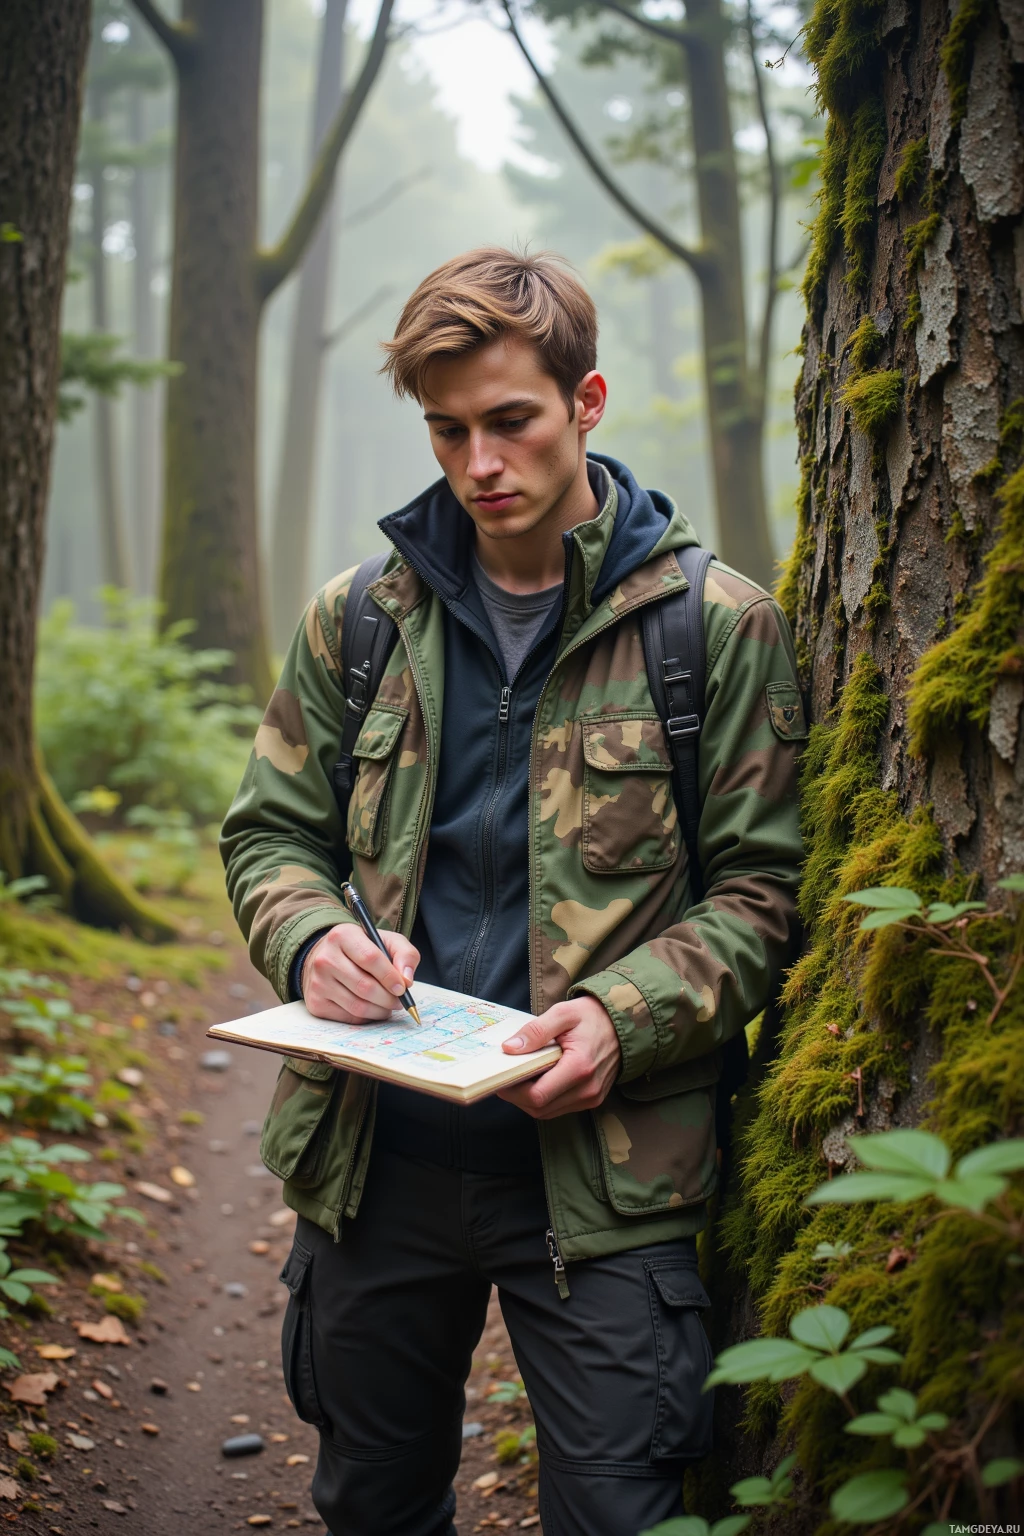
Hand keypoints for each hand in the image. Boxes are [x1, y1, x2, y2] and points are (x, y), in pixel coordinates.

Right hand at [301, 923, 419, 1023]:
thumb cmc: (361, 949)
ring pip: (357, 1006)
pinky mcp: (315, 1003)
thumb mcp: (385, 940)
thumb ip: (404, 954)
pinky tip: (372, 1008)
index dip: (390, 976)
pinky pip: (348, 1018)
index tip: (403, 987)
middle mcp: (325, 958)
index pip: (370, 958)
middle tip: (400, 1001)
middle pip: (364, 986)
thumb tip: (407, 980)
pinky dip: (367, 1017)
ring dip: (380, 1010)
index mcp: (343, 936)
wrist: (325, 958)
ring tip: (388, 1005)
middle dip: (388, 998)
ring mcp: (318, 982)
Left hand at [497, 996, 621, 1119]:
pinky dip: (544, 1100)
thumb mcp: (563, 1013)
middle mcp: (588, 1089)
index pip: (537, 1095)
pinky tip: (538, 1080)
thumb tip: (509, 1048)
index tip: (501, 1076)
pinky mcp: (593, 1099)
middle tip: (506, 1076)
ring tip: (521, 1077)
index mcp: (580, 1067)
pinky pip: (560, 1108)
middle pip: (539, 1108)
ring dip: (529, 1100)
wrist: (623, 1023)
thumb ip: (536, 1031)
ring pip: (548, 1112)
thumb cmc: (592, 1016)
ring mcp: (592, 1097)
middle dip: (517, 1096)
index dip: (513, 1090)